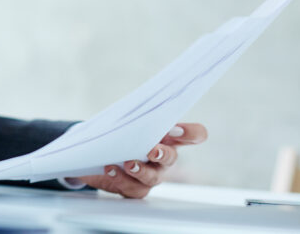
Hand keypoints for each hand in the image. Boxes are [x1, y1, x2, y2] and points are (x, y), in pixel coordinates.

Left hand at [75, 122, 206, 198]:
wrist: (105, 154)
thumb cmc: (126, 134)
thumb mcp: (135, 121)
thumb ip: (142, 116)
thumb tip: (139, 110)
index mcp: (170, 138)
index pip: (194, 134)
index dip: (191, 133)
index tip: (175, 130)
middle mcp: (164, 159)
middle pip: (172, 158)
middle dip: (163, 154)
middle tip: (152, 151)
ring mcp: (152, 175)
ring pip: (152, 178)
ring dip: (140, 171)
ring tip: (128, 164)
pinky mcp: (135, 188)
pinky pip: (132, 189)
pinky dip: (120, 179)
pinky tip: (110, 169)